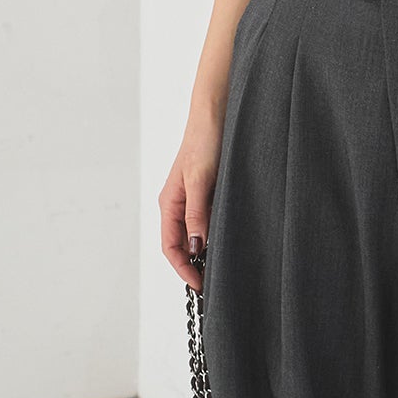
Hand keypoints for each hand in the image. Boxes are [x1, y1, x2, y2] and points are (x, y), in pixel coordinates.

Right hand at [159, 118, 224, 290]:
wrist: (216, 112)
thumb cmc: (204, 140)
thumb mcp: (200, 179)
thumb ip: (196, 213)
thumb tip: (195, 246)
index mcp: (169, 203)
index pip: (170, 246)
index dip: (183, 268)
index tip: (200, 285)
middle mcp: (178, 203)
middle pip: (180, 244)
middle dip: (193, 265)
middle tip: (213, 283)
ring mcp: (193, 197)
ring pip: (194, 233)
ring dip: (204, 251)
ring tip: (221, 266)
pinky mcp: (208, 190)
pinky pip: (207, 219)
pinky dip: (213, 234)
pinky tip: (228, 239)